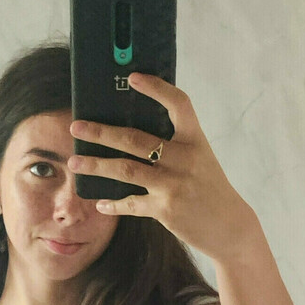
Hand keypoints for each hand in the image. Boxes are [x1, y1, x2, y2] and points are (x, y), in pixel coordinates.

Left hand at [69, 71, 254, 265]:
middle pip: (136, 140)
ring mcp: (174, 185)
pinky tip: (100, 202)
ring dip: (96, 165)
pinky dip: (113, 204)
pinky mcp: (166, 209)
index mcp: (195, 140)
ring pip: (126, 170)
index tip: (133, 77)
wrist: (230, 227)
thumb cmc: (209, 187)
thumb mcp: (199, 158)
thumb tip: (131, 131)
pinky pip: (131, 203)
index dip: (157, 88)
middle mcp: (185, 159)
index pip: (179, 104)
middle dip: (102, 132)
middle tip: (76, 128)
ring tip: (74, 163)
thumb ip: (174, 144)